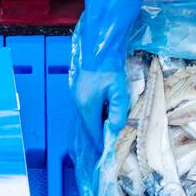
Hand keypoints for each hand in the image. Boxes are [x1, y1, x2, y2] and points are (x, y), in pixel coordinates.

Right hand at [71, 0, 142, 142]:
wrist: (98, 44)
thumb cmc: (109, 66)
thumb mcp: (118, 90)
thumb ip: (118, 111)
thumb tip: (115, 129)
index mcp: (87, 105)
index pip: (92, 131)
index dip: (99, 142)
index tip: (105, 152)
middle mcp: (78, 101)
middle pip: (87, 124)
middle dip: (96, 135)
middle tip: (106, 144)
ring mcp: (76, 93)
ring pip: (86, 115)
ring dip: (96, 123)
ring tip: (107, 129)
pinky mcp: (78, 87)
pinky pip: (86, 106)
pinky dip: (94, 113)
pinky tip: (103, 111)